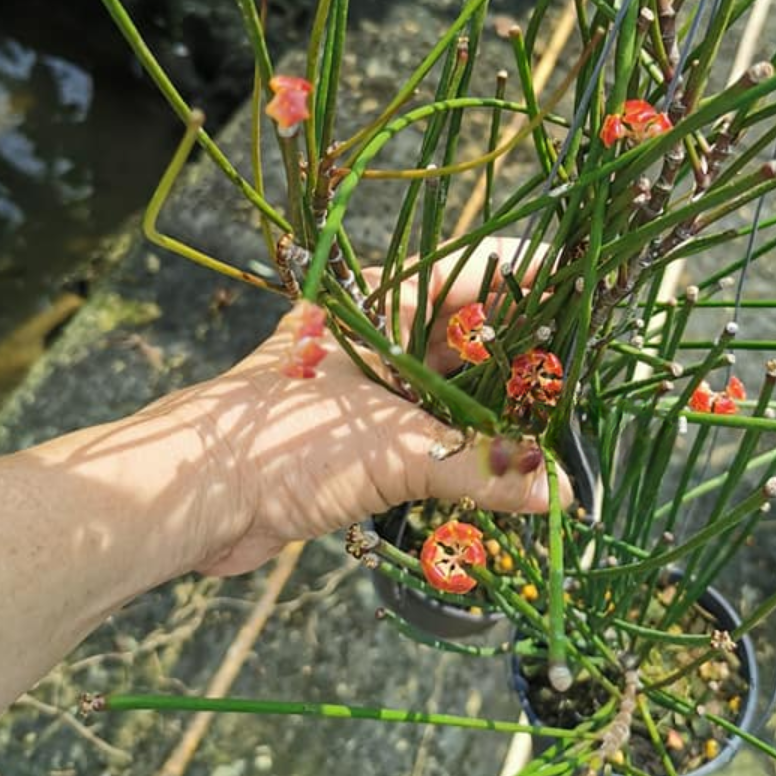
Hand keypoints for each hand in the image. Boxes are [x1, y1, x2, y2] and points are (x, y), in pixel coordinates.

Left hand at [177, 237, 572, 575]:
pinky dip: (467, 445)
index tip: (580, 288)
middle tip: (579, 367)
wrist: (195, 499)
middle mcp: (378, 337)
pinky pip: (431, 430)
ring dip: (495, 403)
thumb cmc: (279, 441)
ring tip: (556, 416)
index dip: (526, 281)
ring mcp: (371, 386)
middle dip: (520, 349)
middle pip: (467, 333)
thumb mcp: (389, 448)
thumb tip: (560, 493)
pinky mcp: (362, 436)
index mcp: (378, 304)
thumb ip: (478, 467)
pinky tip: (507, 461)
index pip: (469, 276)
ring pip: (451, 385)